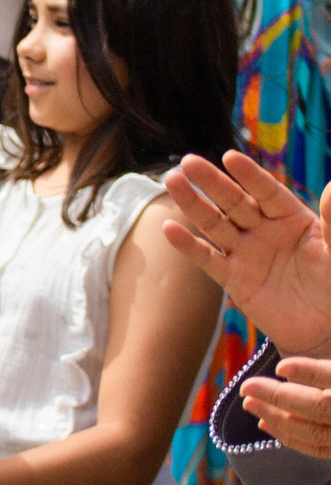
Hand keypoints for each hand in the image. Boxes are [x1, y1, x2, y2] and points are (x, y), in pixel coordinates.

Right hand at [162, 151, 330, 355]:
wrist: (323, 326)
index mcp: (293, 218)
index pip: (267, 192)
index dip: (249, 176)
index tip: (230, 157)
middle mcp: (265, 230)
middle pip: (234, 202)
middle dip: (211, 182)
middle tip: (188, 162)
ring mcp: (246, 253)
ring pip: (215, 224)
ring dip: (192, 204)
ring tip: (172, 182)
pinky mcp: (233, 279)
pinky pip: (208, 259)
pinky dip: (188, 246)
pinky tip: (169, 229)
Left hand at [241, 355, 330, 455]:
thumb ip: (323, 369)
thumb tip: (284, 363)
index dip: (309, 372)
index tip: (280, 367)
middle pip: (320, 407)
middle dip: (279, 397)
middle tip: (246, 387)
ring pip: (314, 432)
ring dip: (276, 418)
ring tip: (249, 403)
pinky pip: (317, 449)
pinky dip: (288, 437)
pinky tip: (264, 424)